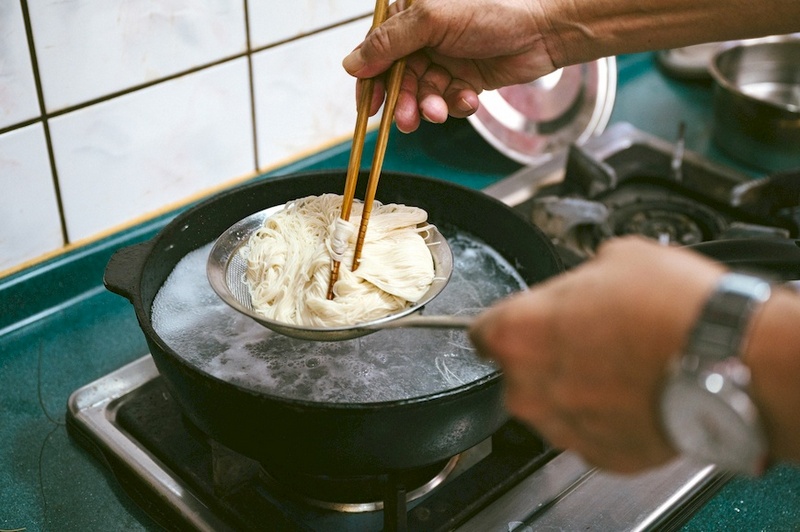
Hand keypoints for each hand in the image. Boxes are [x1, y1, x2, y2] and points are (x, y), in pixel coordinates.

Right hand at [342, 0, 556, 131]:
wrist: (546, 26)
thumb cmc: (495, 6)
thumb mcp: (432, 20)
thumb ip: (388, 42)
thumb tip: (352, 64)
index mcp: (409, 13)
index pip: (376, 51)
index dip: (370, 81)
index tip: (370, 106)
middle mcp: (423, 35)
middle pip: (398, 78)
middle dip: (404, 100)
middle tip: (407, 118)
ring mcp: (444, 57)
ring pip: (422, 93)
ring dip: (429, 106)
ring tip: (441, 110)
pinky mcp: (464, 77)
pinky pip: (447, 99)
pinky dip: (455, 104)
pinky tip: (468, 98)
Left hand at [469, 236, 726, 472]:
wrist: (724, 360)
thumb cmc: (669, 309)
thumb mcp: (614, 258)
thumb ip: (578, 280)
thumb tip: (584, 284)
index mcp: (516, 333)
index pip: (481, 332)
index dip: (508, 323)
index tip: (524, 322)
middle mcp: (527, 386)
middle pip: (518, 370)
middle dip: (546, 356)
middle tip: (589, 337)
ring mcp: (561, 425)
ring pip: (552, 404)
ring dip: (575, 387)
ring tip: (620, 364)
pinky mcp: (596, 454)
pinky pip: (587, 431)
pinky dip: (604, 416)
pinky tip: (634, 392)